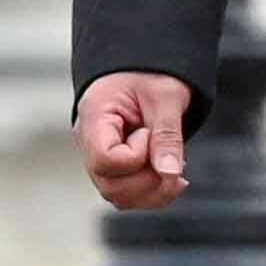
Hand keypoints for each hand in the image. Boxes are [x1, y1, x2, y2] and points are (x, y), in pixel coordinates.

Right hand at [75, 71, 193, 211]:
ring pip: (118, 196)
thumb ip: (167, 134)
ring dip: (153, 192)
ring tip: (176, 170)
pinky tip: (171, 175)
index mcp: (94, 117)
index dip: (135, 156)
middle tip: (172, 158)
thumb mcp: (165, 96)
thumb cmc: (151, 74)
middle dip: (148, 181)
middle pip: (110, 186)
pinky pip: (128, 195)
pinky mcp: (114, 169)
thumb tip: (170, 173)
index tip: (148, 131)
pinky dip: (153, 193)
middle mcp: (89, 142)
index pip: (105, 159)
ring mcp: (99, 158)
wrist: (145, 68)